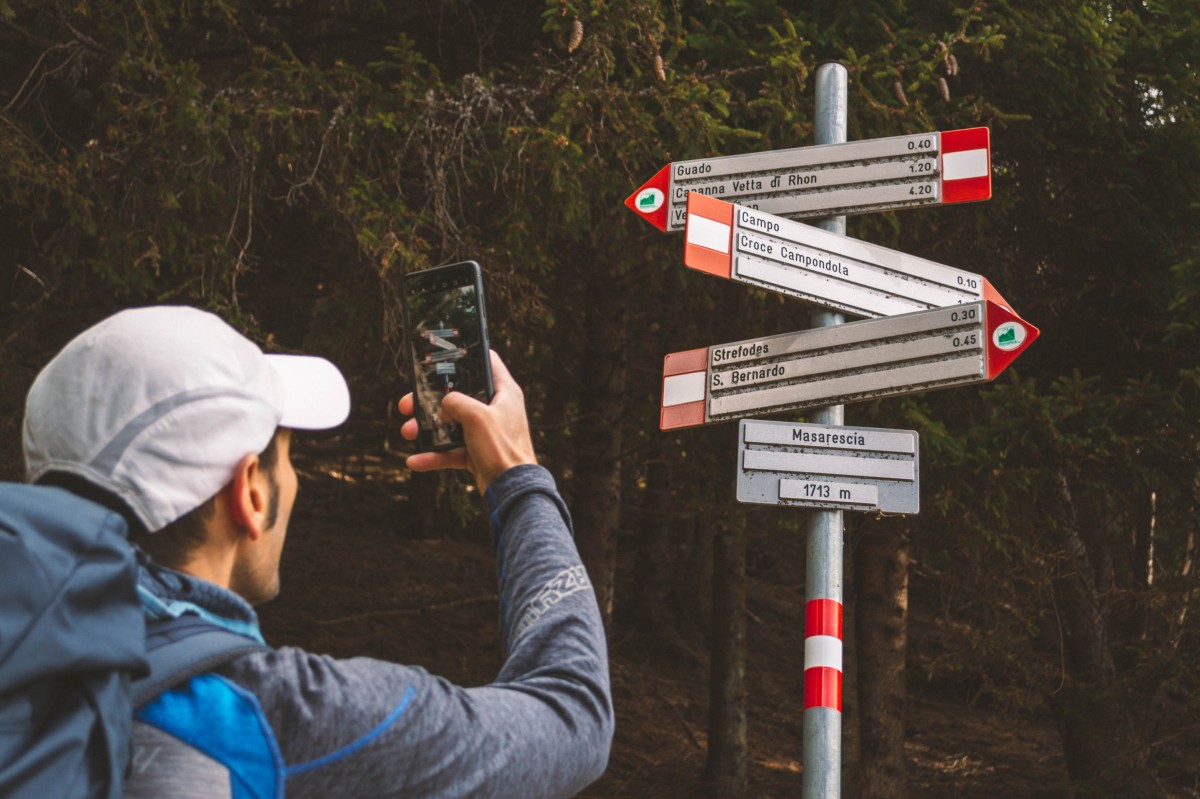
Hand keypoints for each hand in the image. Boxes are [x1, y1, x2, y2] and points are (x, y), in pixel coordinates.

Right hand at [398, 350, 537, 493]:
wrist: (511, 490)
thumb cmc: (502, 449)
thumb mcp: (475, 416)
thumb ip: (455, 401)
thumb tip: (444, 406)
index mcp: (504, 392)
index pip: (487, 362)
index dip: (467, 355)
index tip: (444, 354)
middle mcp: (495, 409)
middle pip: (458, 396)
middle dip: (430, 401)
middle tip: (408, 403)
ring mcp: (485, 432)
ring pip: (450, 424)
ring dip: (427, 429)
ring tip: (407, 432)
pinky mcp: (477, 453)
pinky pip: (451, 451)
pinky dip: (433, 455)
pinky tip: (415, 460)